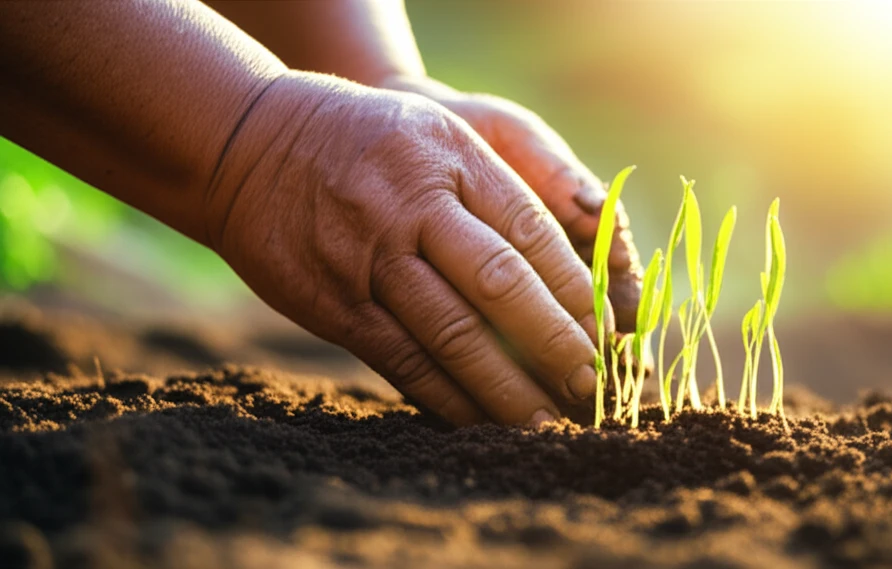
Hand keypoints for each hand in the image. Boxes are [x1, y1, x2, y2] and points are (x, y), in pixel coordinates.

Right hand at [205, 72, 605, 425]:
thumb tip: (574, 259)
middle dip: (554, 344)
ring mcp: (371, 259)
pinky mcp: (337, 304)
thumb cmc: (364, 139)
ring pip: (452, 335)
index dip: (575, 291)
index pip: (531, 233)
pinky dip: (447, 397)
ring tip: (547, 426)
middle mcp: (414, 207)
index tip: (609, 334)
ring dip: (506, 389)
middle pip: (500, 286)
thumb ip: (500, 187)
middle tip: (593, 389)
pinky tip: (481, 421)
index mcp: (451, 159)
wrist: (247, 144)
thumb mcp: (435, 134)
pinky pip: (402, 361)